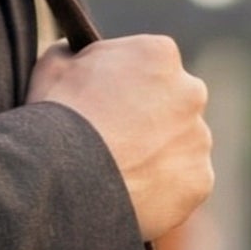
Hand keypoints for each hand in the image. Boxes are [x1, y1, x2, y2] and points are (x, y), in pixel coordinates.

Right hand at [26, 35, 213, 243]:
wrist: (59, 177)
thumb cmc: (52, 121)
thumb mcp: (51, 69)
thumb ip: (70, 53)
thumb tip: (70, 50)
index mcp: (160, 55)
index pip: (150, 70)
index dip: (122, 94)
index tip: (102, 114)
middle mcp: (191, 91)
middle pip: (172, 109)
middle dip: (148, 125)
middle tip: (110, 150)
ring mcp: (198, 139)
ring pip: (179, 150)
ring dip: (155, 160)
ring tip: (115, 180)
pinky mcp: (199, 181)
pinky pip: (183, 188)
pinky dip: (161, 195)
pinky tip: (128, 199)